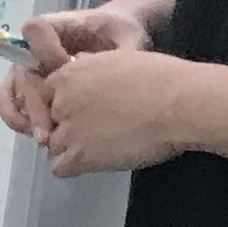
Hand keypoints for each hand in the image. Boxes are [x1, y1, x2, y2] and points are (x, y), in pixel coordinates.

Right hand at [0, 0, 157, 135]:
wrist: (119, 37)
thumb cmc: (121, 31)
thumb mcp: (127, 36)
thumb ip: (121, 51)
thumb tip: (109, 74)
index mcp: (55, 26)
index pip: (34, 32)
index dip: (45, 51)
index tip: (67, 66)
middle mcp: (34, 48)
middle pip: (22, 73)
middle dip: (34, 104)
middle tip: (49, 132)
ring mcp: (30, 69)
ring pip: (12, 92)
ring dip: (23, 117)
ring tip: (44, 139)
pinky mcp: (32, 87)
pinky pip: (14, 103)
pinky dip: (22, 121)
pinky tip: (43, 136)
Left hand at [28, 46, 198, 178]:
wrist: (180, 103)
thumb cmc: (160, 77)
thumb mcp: (118, 59)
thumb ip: (91, 67)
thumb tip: (81, 65)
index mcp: (69, 75)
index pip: (48, 94)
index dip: (65, 104)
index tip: (84, 109)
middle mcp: (61, 102)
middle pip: (49, 120)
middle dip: (68, 125)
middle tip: (98, 128)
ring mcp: (67, 131)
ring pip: (53, 145)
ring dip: (72, 147)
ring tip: (101, 146)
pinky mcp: (79, 157)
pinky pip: (59, 168)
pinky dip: (74, 166)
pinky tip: (96, 160)